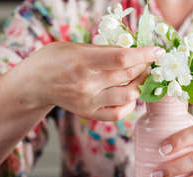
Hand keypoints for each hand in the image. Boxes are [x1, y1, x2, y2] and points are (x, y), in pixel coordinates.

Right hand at [12, 42, 164, 120]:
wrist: (35, 83)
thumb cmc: (56, 60)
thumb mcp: (76, 47)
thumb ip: (104, 51)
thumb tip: (133, 52)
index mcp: (82, 61)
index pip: (121, 59)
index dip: (143, 55)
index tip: (157, 51)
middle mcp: (86, 84)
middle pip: (128, 77)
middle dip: (144, 67)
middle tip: (149, 62)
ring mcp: (88, 102)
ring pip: (128, 96)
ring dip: (139, 85)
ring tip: (140, 77)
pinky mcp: (89, 114)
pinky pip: (118, 114)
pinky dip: (130, 104)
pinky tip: (130, 94)